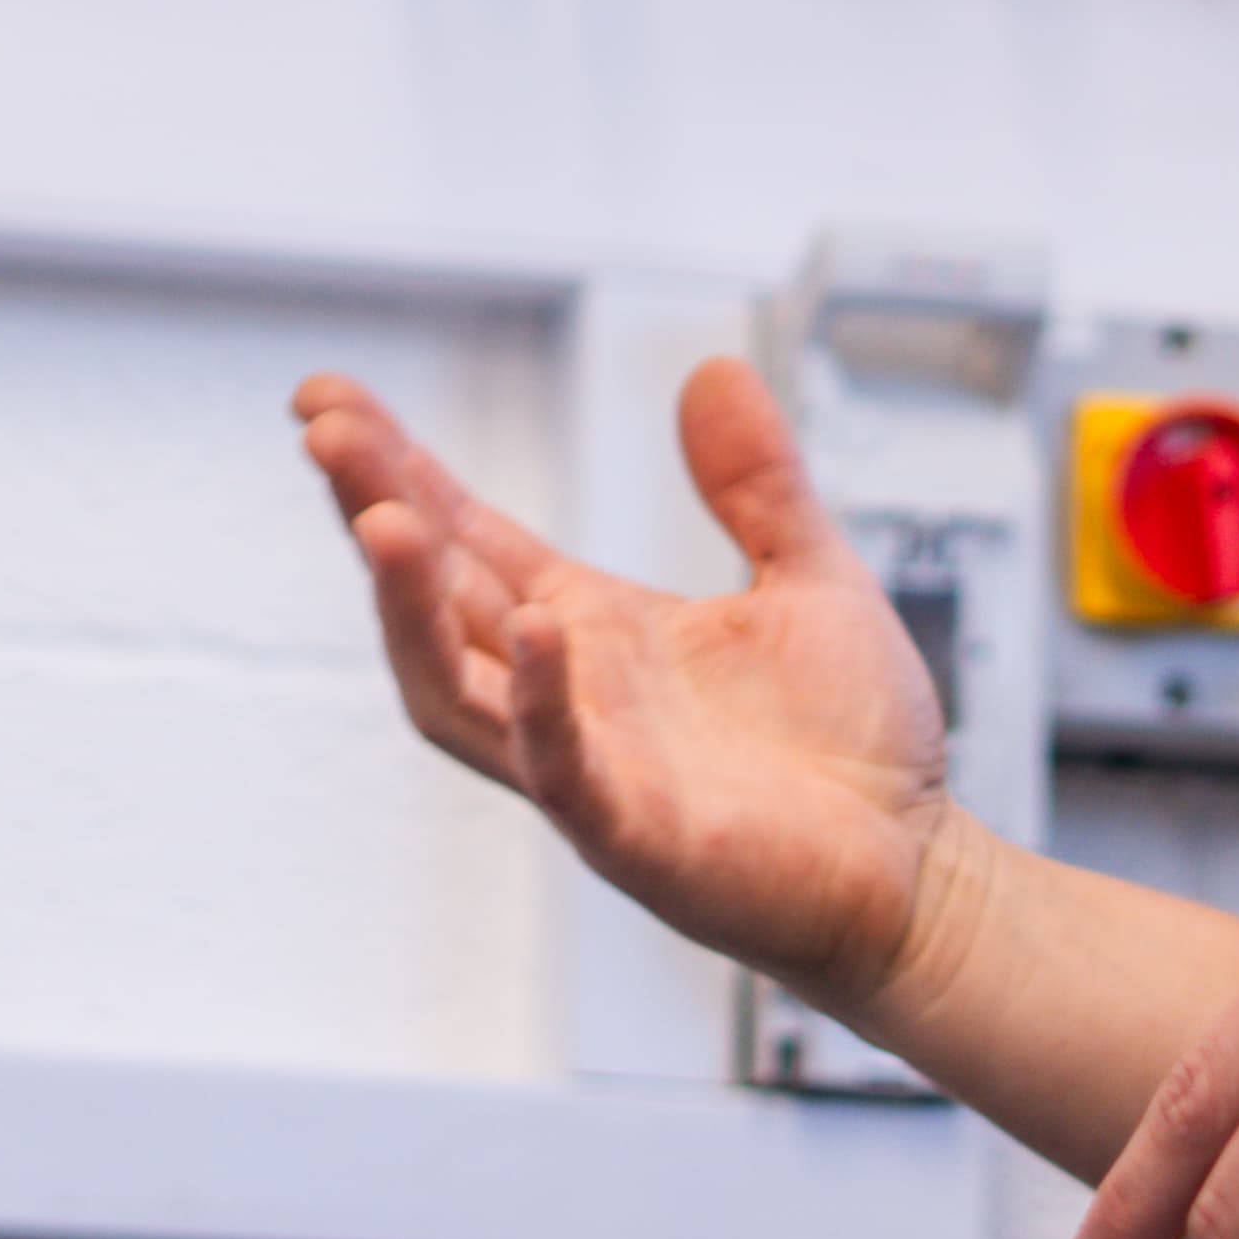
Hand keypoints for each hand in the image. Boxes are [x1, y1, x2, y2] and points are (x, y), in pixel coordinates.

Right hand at [297, 357, 954, 1015]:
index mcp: (593, 630)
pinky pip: (566, 772)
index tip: (327, 399)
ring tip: (381, 521)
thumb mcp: (808, 576)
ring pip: (460, 692)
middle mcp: (567, 695)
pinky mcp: (639, 839)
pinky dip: (541, 707)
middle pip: (436, 600)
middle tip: (320, 432)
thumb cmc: (852, 744)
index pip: (467, 541)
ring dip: (411, 610)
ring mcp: (591, 770)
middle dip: (372, 514)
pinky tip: (534, 632)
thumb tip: (714, 368)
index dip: (397, 471)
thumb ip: (756, 482)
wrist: (918, 870)